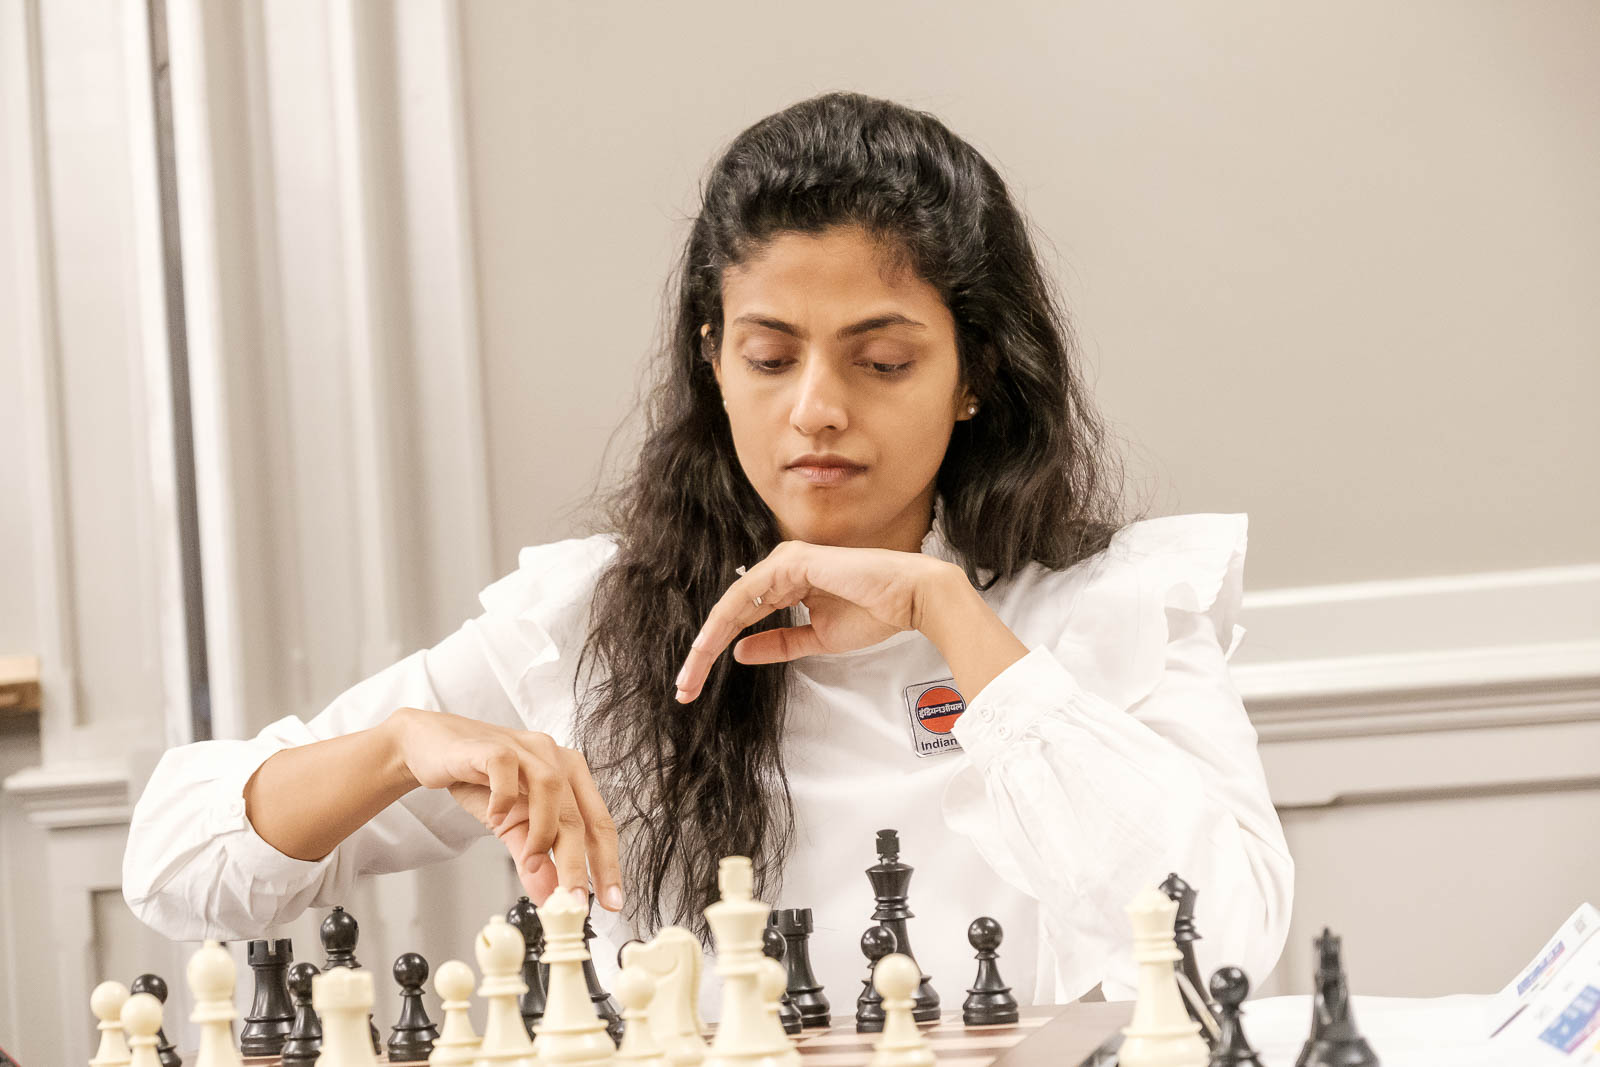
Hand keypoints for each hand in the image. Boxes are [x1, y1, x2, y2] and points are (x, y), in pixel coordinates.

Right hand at [384, 707, 620, 907]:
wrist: (433, 749)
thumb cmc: (479, 781)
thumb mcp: (511, 825)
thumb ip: (533, 858)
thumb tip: (550, 896)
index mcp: (570, 776)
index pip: (599, 823)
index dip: (608, 863)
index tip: (611, 901)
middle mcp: (555, 758)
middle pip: (577, 814)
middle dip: (578, 863)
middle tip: (573, 901)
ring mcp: (526, 748)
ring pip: (550, 788)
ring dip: (543, 832)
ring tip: (531, 863)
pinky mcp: (493, 745)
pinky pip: (505, 769)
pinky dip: (503, 797)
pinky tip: (494, 818)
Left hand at [673, 540, 956, 702]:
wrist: (909, 599)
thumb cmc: (873, 613)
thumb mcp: (815, 640)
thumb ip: (778, 644)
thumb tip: (740, 653)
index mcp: (788, 583)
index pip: (743, 619)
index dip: (717, 653)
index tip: (697, 685)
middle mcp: (781, 569)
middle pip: (731, 613)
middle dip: (704, 653)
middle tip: (684, 687)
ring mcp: (784, 562)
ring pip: (732, 605)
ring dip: (708, 642)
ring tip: (691, 675)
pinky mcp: (792, 561)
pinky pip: (748, 594)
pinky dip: (726, 621)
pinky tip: (711, 646)